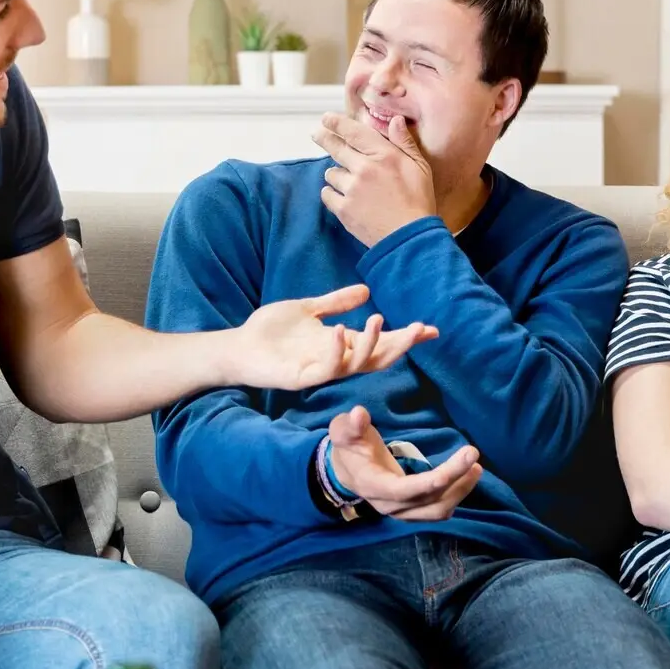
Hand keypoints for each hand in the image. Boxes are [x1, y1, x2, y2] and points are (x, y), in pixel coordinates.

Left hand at [234, 285, 437, 390]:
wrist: (239, 345)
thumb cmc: (271, 331)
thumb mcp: (308, 308)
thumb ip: (336, 302)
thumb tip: (366, 291)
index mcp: (341, 344)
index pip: (380, 342)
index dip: (405, 337)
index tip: (430, 329)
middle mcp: (337, 360)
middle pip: (378, 358)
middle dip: (400, 345)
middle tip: (419, 329)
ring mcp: (321, 370)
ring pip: (357, 364)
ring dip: (371, 344)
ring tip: (379, 319)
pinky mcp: (302, 377)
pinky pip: (326, 368)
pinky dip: (336, 350)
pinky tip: (341, 329)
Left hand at [313, 113, 435, 246]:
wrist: (410, 238)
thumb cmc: (418, 202)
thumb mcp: (420, 167)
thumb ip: (405, 142)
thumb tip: (394, 120)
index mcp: (384, 155)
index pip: (353, 131)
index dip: (336, 122)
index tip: (326, 119)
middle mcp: (364, 168)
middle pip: (336, 148)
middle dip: (324, 139)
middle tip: (318, 135)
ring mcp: (351, 189)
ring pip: (331, 173)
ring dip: (336, 174)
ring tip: (348, 181)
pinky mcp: (343, 209)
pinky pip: (327, 194)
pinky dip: (332, 194)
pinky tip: (343, 197)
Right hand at [327, 406, 481, 519]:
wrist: (345, 471)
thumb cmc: (348, 448)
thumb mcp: (342, 431)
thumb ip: (350, 424)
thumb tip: (359, 413)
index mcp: (373, 485)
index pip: (406, 490)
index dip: (434, 480)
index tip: (461, 461)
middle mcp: (390, 505)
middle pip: (429, 500)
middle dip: (455, 479)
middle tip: (473, 454)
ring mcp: (402, 512)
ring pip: (437, 510)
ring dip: (460, 491)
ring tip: (476, 468)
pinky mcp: (411, 512)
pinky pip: (437, 511)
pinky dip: (455, 496)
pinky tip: (465, 478)